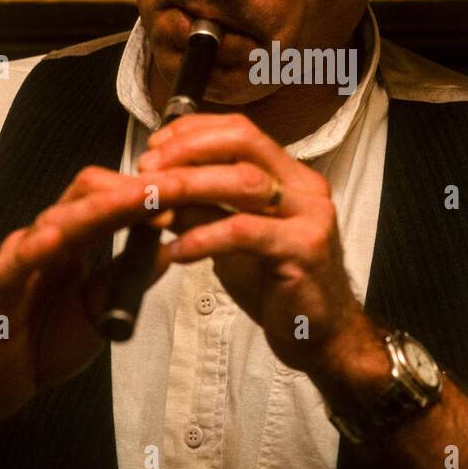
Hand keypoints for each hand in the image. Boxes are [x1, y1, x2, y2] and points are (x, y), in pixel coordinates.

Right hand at [0, 166, 173, 425]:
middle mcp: (45, 239)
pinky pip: (14, 266)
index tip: (193, 186)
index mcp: (73, 240)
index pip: (112, 198)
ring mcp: (19, 260)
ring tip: (139, 198)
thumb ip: (129, 276)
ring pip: (58, 221)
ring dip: (102, 209)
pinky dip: (34, 250)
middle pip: (88, 193)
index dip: (151, 191)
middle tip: (180, 183)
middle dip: (136, 187)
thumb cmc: (42, 341)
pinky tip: (55, 240)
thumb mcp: (100, 308)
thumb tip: (173, 246)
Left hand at [137, 113, 367, 375]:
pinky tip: (177, 250)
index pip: (240, 131)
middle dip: (188, 150)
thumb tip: (155, 190)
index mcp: (290, 177)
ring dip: (190, 186)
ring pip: (245, 183)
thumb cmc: (277, 287)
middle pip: (244, 143)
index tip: (154, 148)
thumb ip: (200, 212)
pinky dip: (205, 237)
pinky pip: (247, 232)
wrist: (321, 336)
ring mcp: (311, 216)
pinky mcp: (305, 249)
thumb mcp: (230, 242)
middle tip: (146, 170)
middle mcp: (305, 187)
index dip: (193, 133)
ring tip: (152, 201)